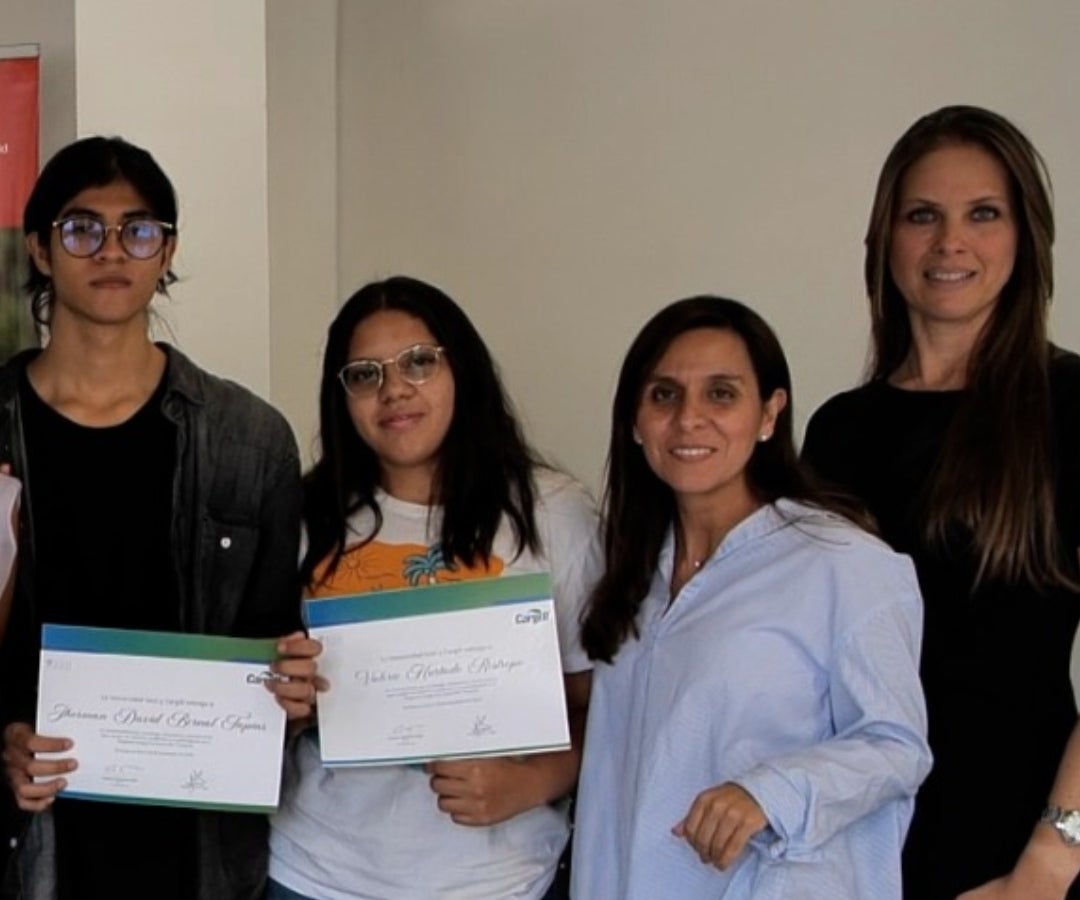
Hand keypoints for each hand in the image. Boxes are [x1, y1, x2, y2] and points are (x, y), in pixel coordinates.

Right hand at [2, 722, 75, 811]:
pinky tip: (51, 798)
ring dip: (46, 787)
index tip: (70, 744)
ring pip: (24, 787)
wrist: (25, 738)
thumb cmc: (38, 731)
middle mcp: (11, 757)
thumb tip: (82, 733)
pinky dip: (37, 803)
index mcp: (16, 737)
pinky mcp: (16, 787)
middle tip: (74, 764)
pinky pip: (22, 801)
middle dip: (55, 767)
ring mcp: (13, 774)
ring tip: (64, 783)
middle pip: (29, 766)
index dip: (50, 744)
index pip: (29, 741)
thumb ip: (55, 729)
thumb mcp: (42, 725)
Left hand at [266, 631, 325, 720]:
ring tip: (270, 683)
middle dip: (288, 667)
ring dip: (285, 687)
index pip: (314, 647)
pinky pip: (302, 709)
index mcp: (308, 657)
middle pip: (310, 668)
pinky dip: (289, 704)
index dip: (298, 646)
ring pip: (307, 690)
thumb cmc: (275, 670)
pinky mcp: (302, 708)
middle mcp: (311, 674)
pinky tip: (278, 698)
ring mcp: (308, 692)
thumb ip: (287, 641)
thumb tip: (297, 636)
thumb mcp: (278, 653)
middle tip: (273, 667)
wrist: (267, 695)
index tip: (279, 647)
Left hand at [425, 757, 542, 825]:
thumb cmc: (507, 767)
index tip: (430, 766)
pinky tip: (465, 801)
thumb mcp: (486, 755)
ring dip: (446, 796)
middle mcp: (474, 788)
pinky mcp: (480, 820)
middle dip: (438, 779)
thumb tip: (438, 759)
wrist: (528, 785)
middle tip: (443, 777)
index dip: (432, 766)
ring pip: (443, 803)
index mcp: (475, 768)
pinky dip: (457, 810)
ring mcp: (477, 806)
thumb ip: (464, 758)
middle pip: (437, 785)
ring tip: (455, 790)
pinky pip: (455, 817)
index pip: (440, 767)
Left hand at [673, 782, 767, 870]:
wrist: (757, 792)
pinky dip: (726, 860)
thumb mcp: (708, 802)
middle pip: (703, 839)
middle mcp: (717, 805)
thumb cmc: (729, 799)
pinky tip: (724, 864)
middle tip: (706, 858)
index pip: (690, 829)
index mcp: (704, 799)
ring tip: (716, 862)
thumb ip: (692, 816)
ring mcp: (733, 814)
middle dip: (703, 853)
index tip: (697, 849)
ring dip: (715, 858)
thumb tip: (675, 832)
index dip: (692, 843)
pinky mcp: (748, 823)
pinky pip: (733, 847)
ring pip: (717, 845)